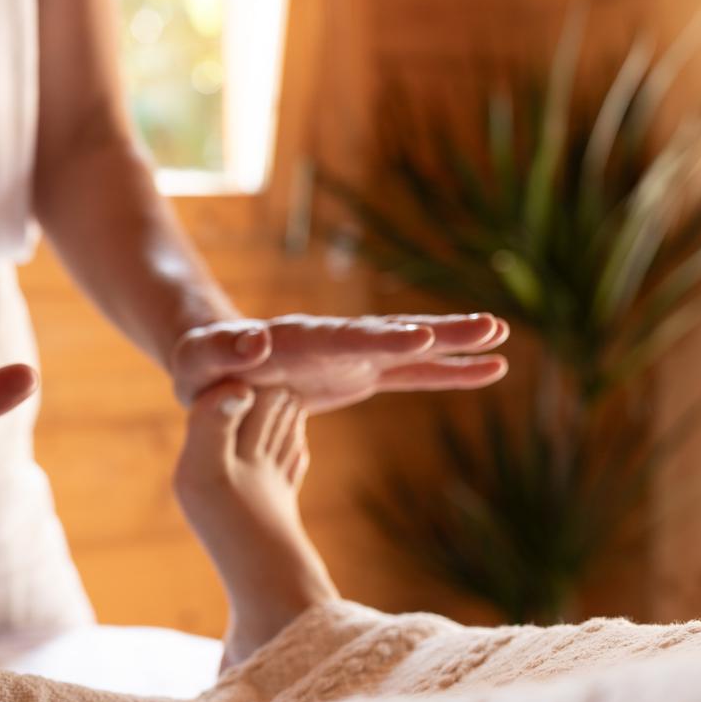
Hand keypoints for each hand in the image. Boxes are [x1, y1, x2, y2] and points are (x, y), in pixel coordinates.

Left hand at [169, 313, 509, 413]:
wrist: (213, 362)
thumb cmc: (200, 366)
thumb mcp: (199, 362)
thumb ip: (225, 353)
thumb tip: (255, 339)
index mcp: (292, 339)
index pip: (339, 337)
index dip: (377, 339)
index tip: (417, 336)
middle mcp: (330, 340)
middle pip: (387, 333)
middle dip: (435, 332)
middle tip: (486, 328)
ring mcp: (350, 355)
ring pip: (409, 348)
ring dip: (453, 344)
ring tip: (501, 336)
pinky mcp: (360, 374)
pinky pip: (410, 373)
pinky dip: (448, 371)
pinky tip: (492, 369)